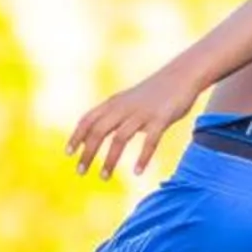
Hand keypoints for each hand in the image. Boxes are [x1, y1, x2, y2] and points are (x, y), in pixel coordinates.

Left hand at [69, 68, 197, 179]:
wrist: (183, 74)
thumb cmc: (155, 92)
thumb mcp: (128, 99)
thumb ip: (113, 113)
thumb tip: (96, 132)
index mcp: (115, 103)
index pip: (89, 119)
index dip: (77, 136)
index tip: (68, 153)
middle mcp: (125, 107)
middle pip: (99, 131)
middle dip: (87, 152)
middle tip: (80, 172)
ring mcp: (143, 113)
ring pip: (120, 138)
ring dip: (109, 159)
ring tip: (103, 177)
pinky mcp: (161, 118)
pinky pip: (150, 140)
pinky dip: (143, 157)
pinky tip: (138, 172)